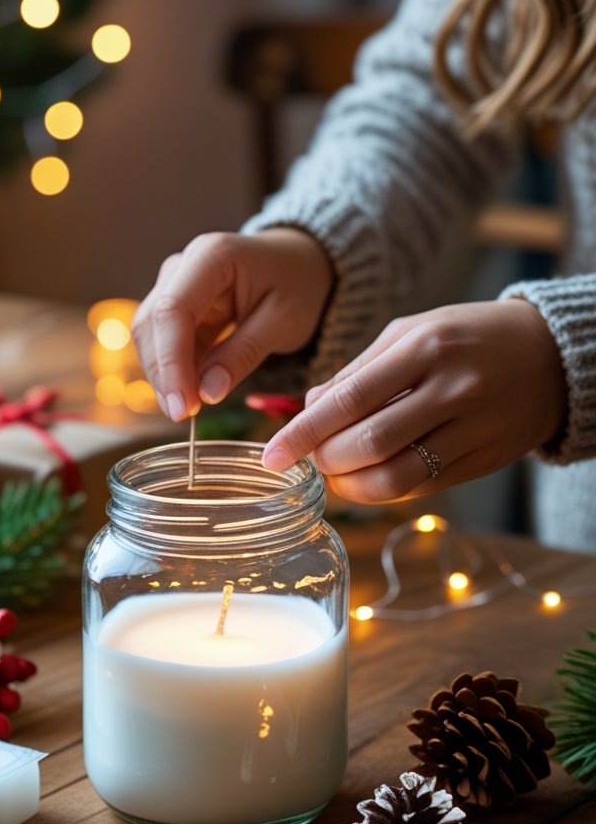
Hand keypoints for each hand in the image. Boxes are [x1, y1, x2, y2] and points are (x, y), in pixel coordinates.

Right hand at [132, 228, 333, 420]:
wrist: (300, 263)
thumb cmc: (297, 285)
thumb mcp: (283, 321)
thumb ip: (243, 354)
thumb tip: (206, 394)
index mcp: (212, 257)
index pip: (173, 311)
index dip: (170, 362)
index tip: (181, 407)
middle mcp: (183, 265)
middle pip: (152, 324)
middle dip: (163, 374)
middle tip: (184, 416)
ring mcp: (175, 284)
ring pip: (150, 336)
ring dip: (164, 375)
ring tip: (187, 410)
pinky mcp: (177, 307)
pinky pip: (164, 342)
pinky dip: (174, 371)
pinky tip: (190, 394)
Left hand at [260, 300, 567, 501]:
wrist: (550, 356)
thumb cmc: (467, 338)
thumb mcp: (411, 333)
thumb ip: (357, 371)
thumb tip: (307, 408)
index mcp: (425, 347)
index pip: (349, 399)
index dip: (304, 432)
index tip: (272, 454)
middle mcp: (451, 388)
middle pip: (368, 444)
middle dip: (325, 459)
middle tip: (309, 458)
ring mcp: (471, 428)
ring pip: (396, 476)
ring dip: (352, 485)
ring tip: (336, 473)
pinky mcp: (483, 460)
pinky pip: (422, 487)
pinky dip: (384, 490)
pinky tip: (368, 479)